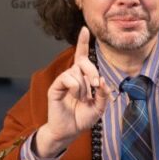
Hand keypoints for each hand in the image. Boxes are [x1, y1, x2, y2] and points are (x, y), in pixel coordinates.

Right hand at [36, 27, 112, 156]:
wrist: (70, 131)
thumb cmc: (83, 118)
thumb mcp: (100, 107)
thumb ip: (103, 93)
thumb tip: (102, 81)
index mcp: (82, 78)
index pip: (82, 56)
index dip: (82, 43)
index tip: (84, 29)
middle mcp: (72, 76)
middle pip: (83, 62)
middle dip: (93, 71)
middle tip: (96, 85)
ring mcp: (63, 81)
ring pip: (76, 72)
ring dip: (84, 86)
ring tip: (83, 99)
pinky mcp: (55, 87)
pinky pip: (67, 79)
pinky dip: (76, 87)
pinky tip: (76, 97)